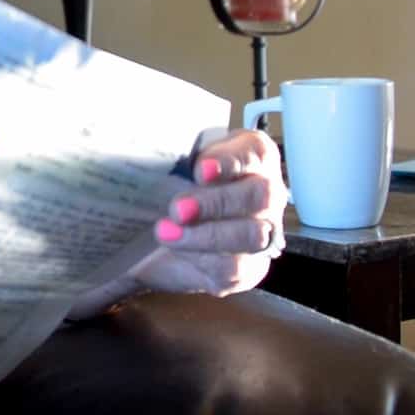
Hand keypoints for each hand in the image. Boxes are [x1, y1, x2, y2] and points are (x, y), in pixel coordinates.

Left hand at [129, 127, 288, 296]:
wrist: (153, 233)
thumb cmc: (170, 185)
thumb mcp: (170, 162)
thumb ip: (173, 153)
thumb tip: (148, 145)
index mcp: (251, 157)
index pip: (255, 153)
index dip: (230, 161)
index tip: (199, 170)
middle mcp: (266, 194)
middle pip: (260, 196)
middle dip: (217, 202)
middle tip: (178, 208)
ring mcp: (262, 233)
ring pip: (252, 235)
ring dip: (208, 235)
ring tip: (166, 232)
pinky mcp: (248, 269)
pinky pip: (236, 268)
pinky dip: (203, 259)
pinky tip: (177, 251)